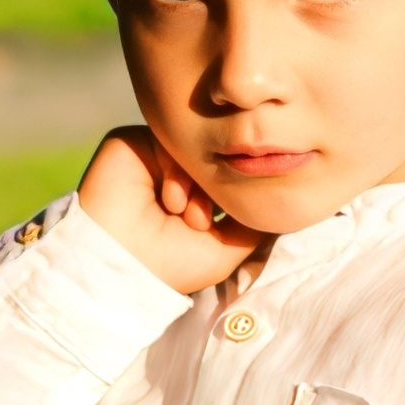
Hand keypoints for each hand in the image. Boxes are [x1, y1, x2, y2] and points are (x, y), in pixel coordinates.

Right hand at [76, 125, 262, 299]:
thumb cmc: (173, 265)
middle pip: (214, 159)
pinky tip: (170, 201)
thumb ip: (255, 221)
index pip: (227, 175)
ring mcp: (153, 157)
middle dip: (216, 190)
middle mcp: (174, 175)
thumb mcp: (228, 247)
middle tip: (203, 222)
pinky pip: (169, 140)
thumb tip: (282, 198)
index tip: (226, 223)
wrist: (123, 263)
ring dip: (198, 185)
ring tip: (189, 217)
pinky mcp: (133, 142)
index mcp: (193, 196)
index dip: (235, 192)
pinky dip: (177, 171)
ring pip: (194, 150)